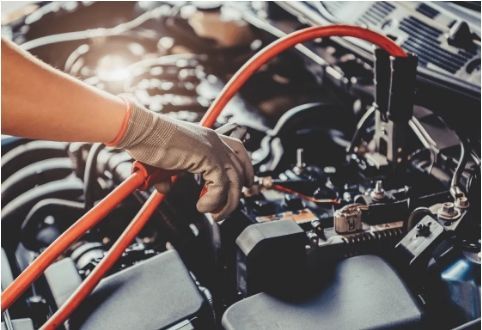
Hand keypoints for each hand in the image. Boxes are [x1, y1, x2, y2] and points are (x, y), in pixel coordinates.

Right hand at [114, 100, 253, 220]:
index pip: (239, 151)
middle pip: (241, 170)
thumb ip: (169, 175)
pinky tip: (201, 206)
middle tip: (223, 211)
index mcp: (208, 137)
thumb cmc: (148, 140)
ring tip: (213, 214)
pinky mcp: (207, 158)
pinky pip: (221, 186)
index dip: (245, 170)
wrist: (141, 130)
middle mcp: (215, 141)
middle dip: (237, 194)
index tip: (244, 186)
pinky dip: (213, 201)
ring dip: (226, 203)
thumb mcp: (164, 162)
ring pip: (235, 182)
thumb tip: (166, 187)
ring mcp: (213, 149)